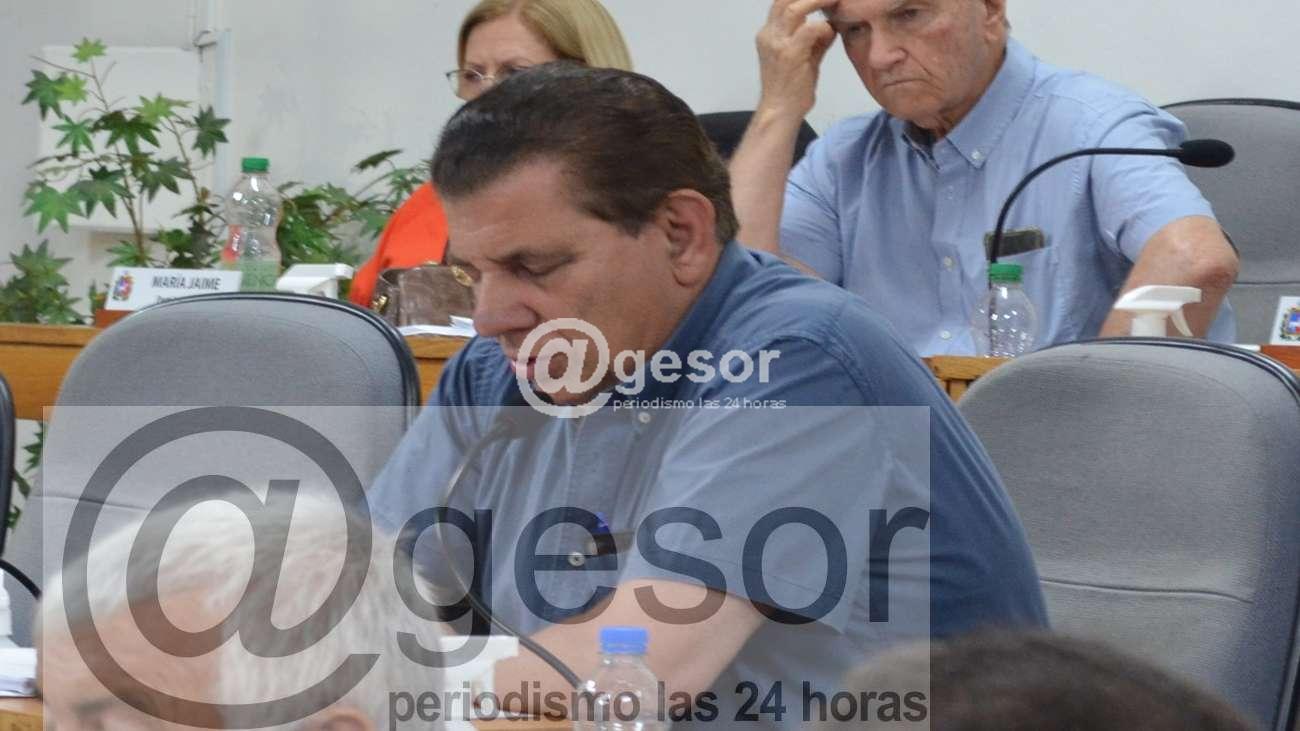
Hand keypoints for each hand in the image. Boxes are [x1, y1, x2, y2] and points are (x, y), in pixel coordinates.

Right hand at [755, 0, 838, 119]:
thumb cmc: (791, 89)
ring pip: (795, 7)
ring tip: (836, 0)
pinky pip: (809, 30)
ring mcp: (777, 43)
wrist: (780, 113)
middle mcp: (769, 34)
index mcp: (769, 33)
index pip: (782, 1)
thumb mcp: (804, 58)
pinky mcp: (789, 54)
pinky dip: (823, 27)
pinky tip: (831, 32)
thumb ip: (815, 40)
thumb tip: (830, 24)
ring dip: (817, 1)